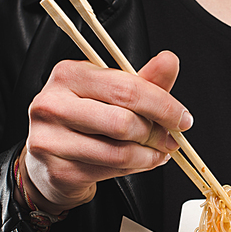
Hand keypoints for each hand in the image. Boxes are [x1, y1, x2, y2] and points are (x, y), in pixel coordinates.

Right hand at [18, 50, 191, 213]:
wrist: (48, 159)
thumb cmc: (84, 119)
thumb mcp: (112, 93)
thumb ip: (143, 81)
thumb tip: (169, 60)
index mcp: (69, 75)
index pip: (127, 89)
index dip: (163, 106)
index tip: (182, 118)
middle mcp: (53, 104)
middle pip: (124, 122)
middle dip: (157, 133)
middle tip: (171, 139)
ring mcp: (51, 139)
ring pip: (119, 151)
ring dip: (149, 155)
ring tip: (158, 152)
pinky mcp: (59, 170)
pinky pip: (110, 171)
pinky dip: (134, 168)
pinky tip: (139, 162)